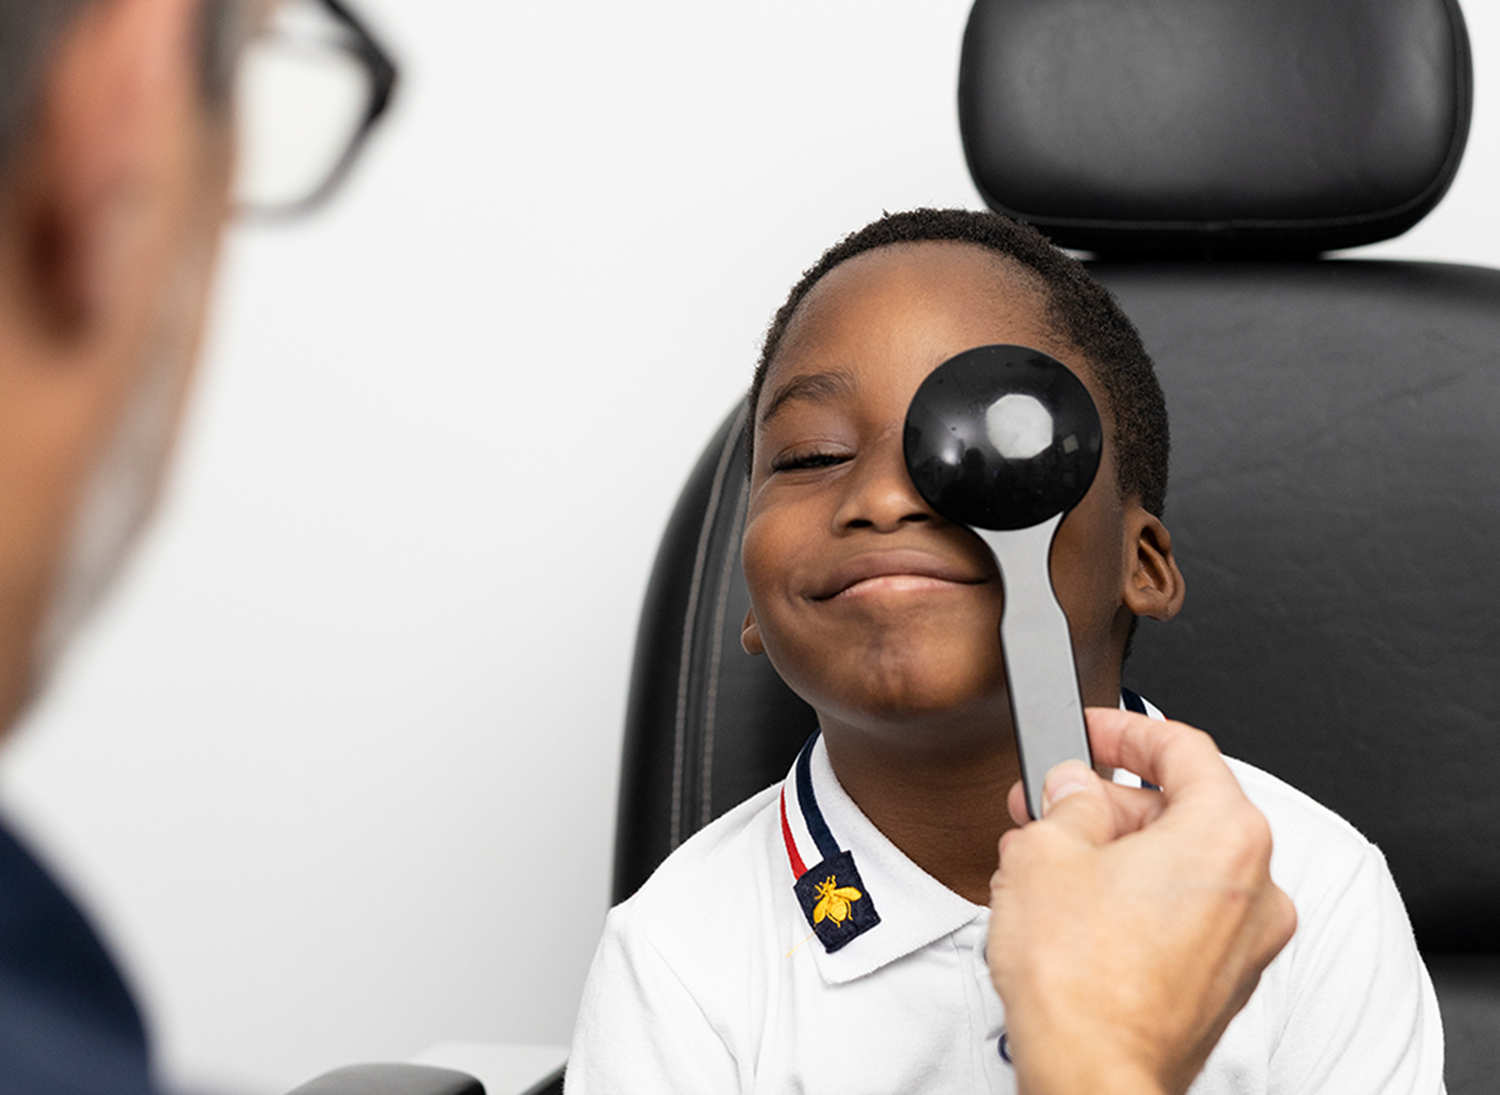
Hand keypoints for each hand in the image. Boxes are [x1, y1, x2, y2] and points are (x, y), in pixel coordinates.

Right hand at [987, 708, 1296, 1094]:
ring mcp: (1244, 944)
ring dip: (1115, 852)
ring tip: (1047, 859)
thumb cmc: (1081, 980)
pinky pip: (1181, 915)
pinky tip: (1075, 908)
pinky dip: (1134, 898)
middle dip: (1107, 802)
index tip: (1090, 730)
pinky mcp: (1221, 985)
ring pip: (1179, 865)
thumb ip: (1065, 799)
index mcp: (1227, 836)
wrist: (1091, 1077)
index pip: (1183, 748)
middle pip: (1182, 809)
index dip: (1124, 729)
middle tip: (1049, 803)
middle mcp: (1255, 888)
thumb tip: (1072, 789)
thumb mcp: (1045, 850)